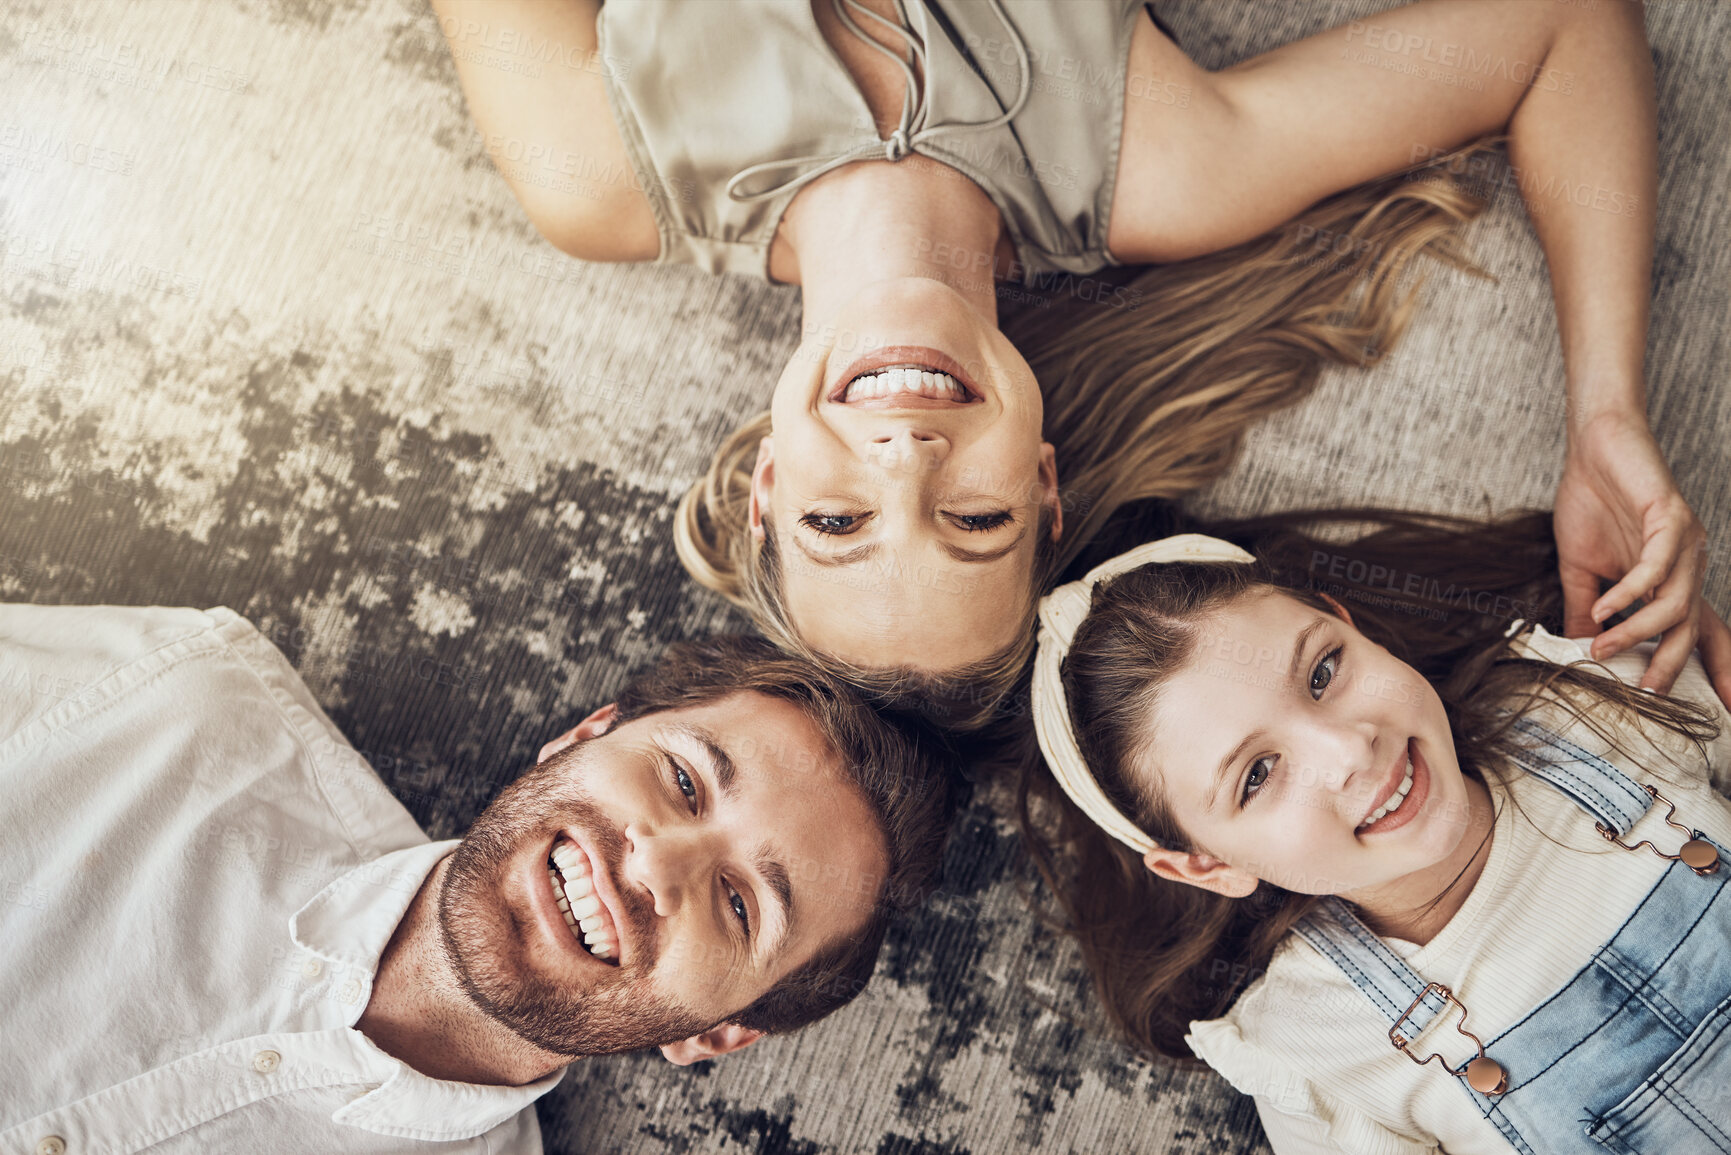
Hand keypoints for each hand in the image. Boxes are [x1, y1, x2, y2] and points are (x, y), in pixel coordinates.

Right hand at [1554, 410, 1725, 702]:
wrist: (1594, 447)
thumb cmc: (1591, 500)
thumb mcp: (1581, 567)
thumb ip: (1587, 608)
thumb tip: (1581, 648)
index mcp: (1670, 578)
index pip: (1700, 629)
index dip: (1717, 666)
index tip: (1724, 705)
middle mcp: (1688, 565)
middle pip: (1692, 627)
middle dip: (1672, 663)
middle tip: (1646, 691)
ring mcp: (1684, 544)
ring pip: (1674, 605)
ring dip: (1636, 632)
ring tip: (1600, 649)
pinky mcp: (1670, 520)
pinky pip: (1655, 570)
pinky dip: (1629, 594)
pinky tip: (1603, 607)